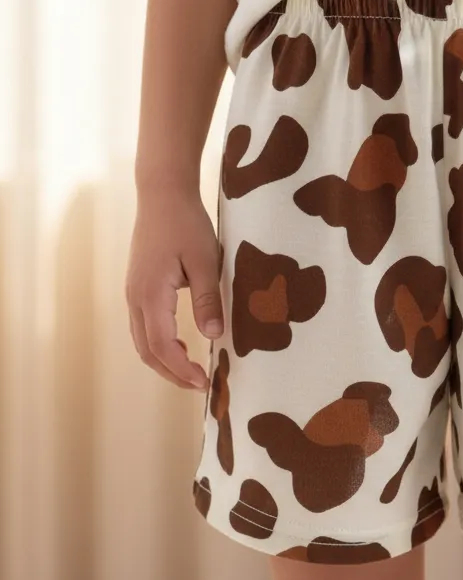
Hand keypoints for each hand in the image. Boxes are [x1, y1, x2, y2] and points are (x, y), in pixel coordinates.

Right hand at [125, 185, 222, 389]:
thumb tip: (213, 336)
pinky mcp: (138, 287)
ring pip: (141, 341)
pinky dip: (159, 345)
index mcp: (150, 295)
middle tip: (200, 385)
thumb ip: (207, 300)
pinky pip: (143, 326)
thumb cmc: (186, 223)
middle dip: (172, 374)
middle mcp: (135, 298)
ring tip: (191, 372)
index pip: (162, 346)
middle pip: (147, 351)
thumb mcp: (205, 261)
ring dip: (164, 362)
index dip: (182, 370)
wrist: (162, 193)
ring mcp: (133, 293)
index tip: (204, 383)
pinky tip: (181, 345)